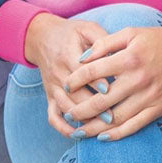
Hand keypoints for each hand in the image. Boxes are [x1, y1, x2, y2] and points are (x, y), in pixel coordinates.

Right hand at [23, 12, 108, 137]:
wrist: (41, 37)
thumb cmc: (71, 32)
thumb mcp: (86, 28)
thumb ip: (102, 40)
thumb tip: (120, 54)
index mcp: (67, 54)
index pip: (81, 72)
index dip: (96, 81)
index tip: (110, 90)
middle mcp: (57, 73)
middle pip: (74, 94)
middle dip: (93, 107)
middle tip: (112, 116)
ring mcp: (52, 87)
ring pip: (65, 107)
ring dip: (82, 119)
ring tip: (100, 127)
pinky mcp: (49, 96)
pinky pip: (52, 116)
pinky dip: (62, 128)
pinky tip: (77, 134)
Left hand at [61, 20, 161, 139]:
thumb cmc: (158, 40)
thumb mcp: (130, 33)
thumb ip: (104, 43)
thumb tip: (81, 58)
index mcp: (129, 58)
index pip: (93, 72)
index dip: (75, 80)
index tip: (64, 86)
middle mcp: (138, 80)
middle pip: (101, 101)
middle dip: (80, 110)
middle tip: (67, 115)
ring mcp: (150, 96)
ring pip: (116, 118)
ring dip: (94, 127)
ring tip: (78, 130)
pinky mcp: (159, 108)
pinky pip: (135, 125)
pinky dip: (117, 134)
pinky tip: (102, 137)